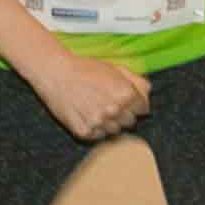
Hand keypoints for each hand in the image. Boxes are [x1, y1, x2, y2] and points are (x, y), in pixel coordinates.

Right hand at [30, 52, 150, 142]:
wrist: (56, 74)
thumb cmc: (85, 69)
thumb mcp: (115, 68)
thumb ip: (137, 81)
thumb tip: (148, 93)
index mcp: (125, 94)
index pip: (143, 109)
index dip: (135, 103)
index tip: (126, 99)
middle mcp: (114, 111)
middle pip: (130, 121)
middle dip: (124, 113)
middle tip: (109, 102)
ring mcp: (99, 123)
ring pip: (115, 131)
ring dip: (110, 122)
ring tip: (97, 107)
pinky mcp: (84, 132)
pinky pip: (98, 136)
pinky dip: (95, 128)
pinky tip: (87, 114)